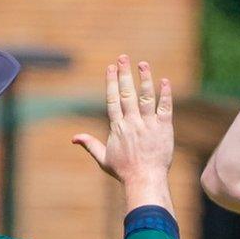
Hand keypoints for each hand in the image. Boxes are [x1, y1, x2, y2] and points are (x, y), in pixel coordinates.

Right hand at [73, 55, 173, 186]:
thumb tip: (74, 138)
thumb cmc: (125, 172)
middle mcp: (132, 123)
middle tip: (123, 57)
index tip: (110, 68)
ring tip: (143, 63)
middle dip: (124, 74)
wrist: (145, 180)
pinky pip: (165, 108)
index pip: (113, 100)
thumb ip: (90, 145)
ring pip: (146, 97)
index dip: (111, 82)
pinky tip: (165, 81)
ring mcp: (148, 125)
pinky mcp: (163, 129)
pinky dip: (165, 94)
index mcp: (117, 128)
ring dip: (145, 79)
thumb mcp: (104, 159)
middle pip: (127, 94)